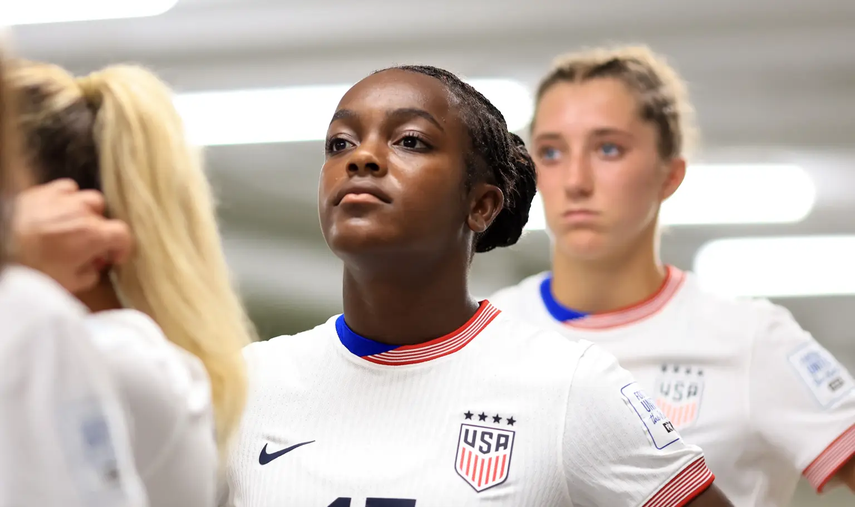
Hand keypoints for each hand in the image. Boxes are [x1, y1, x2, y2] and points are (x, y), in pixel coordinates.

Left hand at [11, 179, 132, 292]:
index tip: (114, 258)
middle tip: (90, 248)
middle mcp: (82, 212)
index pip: (123, 234)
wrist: (0, 247)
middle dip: (101, 233)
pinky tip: (59, 211)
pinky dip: (67, 198)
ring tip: (76, 226)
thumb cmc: (33, 268)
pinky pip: (66, 188)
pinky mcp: (43, 192)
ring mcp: (63, 199)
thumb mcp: (67, 284)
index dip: (122, 247)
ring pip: (88, 198)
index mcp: (93, 235)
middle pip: (105, 217)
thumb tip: (92, 270)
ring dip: (87, 212)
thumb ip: (88, 276)